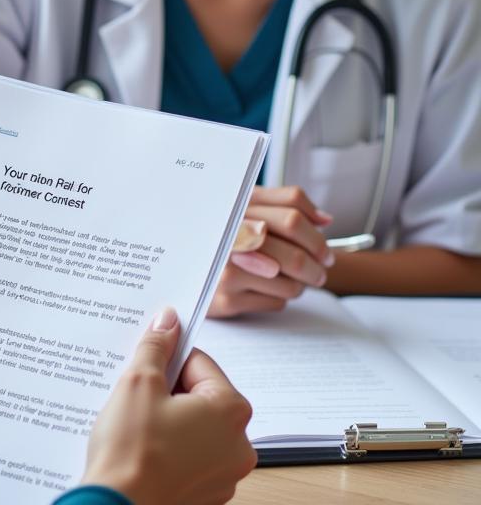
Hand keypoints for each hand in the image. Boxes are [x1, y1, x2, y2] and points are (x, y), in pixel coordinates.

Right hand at [82, 307, 255, 504]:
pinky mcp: (207, 494)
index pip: (199, 362)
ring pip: (196, 426)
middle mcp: (238, 444)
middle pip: (201, 394)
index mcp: (230, 410)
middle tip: (137, 397)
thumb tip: (168, 320)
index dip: (167, 359)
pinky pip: (192, 455)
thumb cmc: (131, 450)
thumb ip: (156, 345)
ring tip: (137, 425)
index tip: (146, 365)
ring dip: (170, 418)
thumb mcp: (139, 382)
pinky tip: (144, 449)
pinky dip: (171, 447)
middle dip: (169, 390)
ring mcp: (225, 474)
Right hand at [209, 186, 334, 317]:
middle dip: (317, 267)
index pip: (291, 215)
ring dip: (300, 284)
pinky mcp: (226, 300)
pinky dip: (279, 297)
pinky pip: (276, 302)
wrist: (179, 263)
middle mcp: (228, 237)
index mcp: (236, 207)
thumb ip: (286, 203)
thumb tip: (325, 219)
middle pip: (296, 256)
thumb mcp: (247, 206)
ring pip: (290, 284)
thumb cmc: (222, 233)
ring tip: (287, 277)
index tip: (323, 250)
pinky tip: (264, 287)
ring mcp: (225, 271)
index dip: (315, 236)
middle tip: (321, 270)